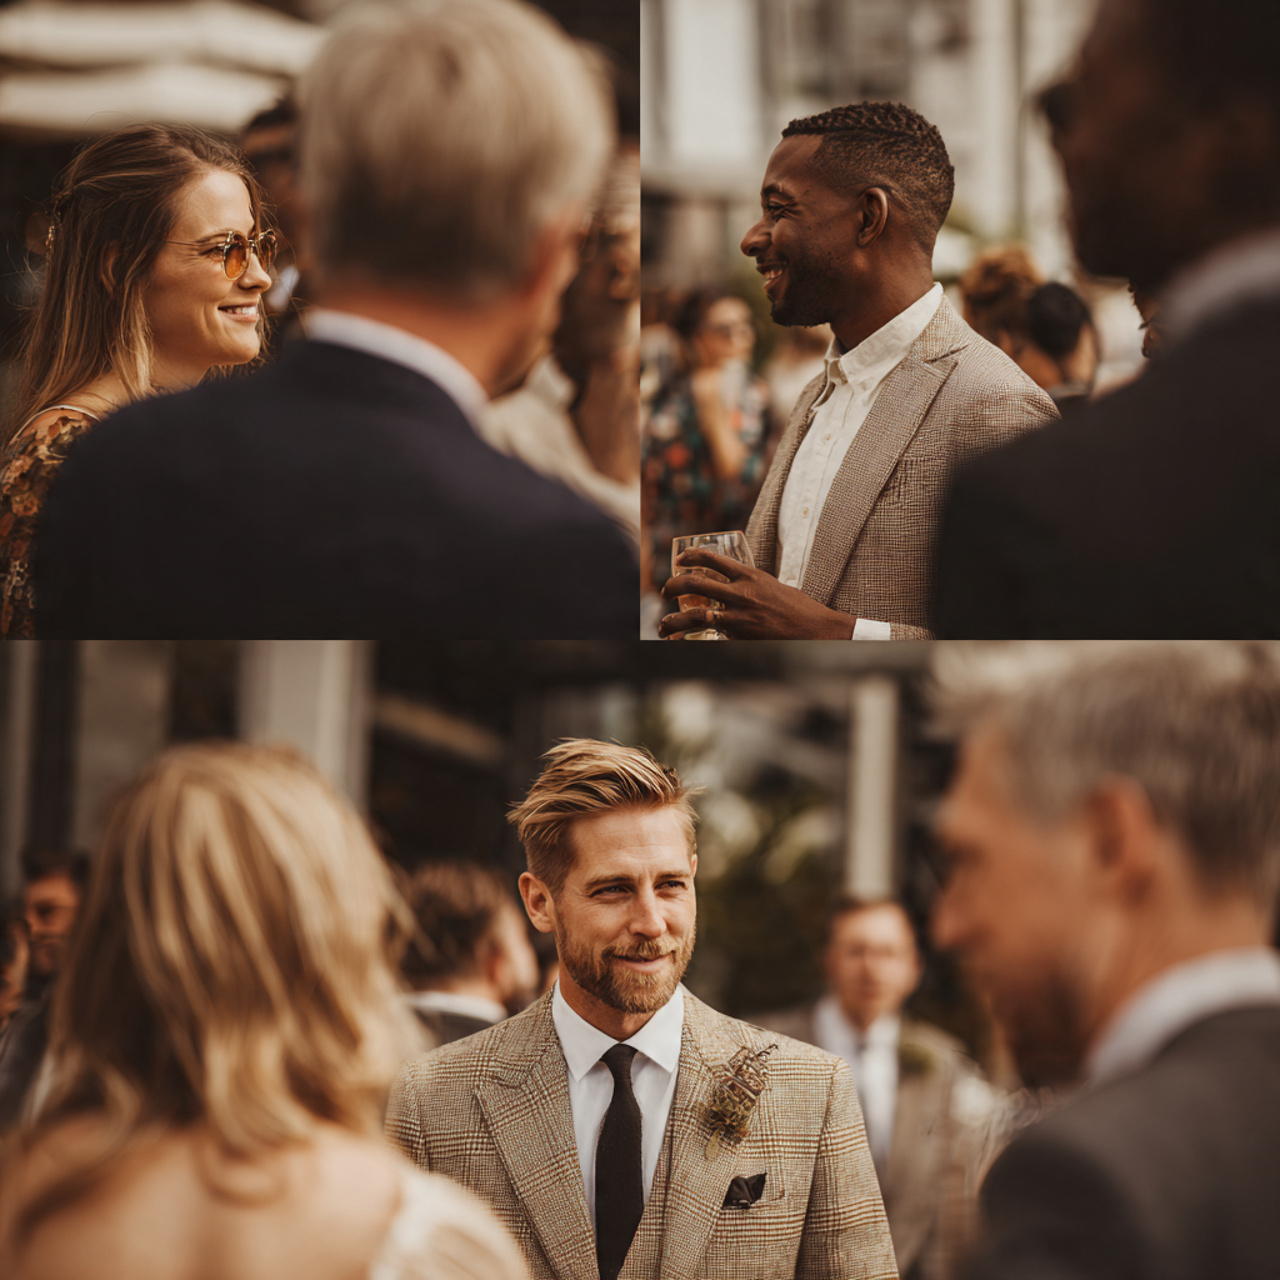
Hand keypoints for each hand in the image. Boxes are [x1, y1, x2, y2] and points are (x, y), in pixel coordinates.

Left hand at [659, 549, 856, 638]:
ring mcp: (737, 616)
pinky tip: (683, 642)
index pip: (710, 559)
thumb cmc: (797, 607)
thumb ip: (749, 584)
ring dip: (672, 621)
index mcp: (748, 575)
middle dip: (672, 586)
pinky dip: (694, 639)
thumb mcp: (771, 585)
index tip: (678, 560)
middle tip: (665, 591)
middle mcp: (739, 593)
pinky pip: (710, 636)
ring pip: (693, 615)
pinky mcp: (739, 636)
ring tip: (663, 625)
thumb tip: (733, 586)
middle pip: (693, 584)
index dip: (689, 557)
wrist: (815, 629)